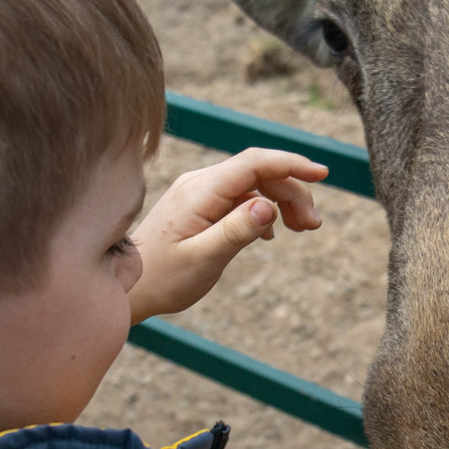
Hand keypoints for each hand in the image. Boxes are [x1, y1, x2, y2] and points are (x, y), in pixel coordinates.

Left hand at [125, 148, 326, 322]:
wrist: (126, 286)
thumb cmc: (161, 278)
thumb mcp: (203, 260)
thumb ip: (235, 231)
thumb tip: (267, 205)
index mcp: (200, 191)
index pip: (254, 162)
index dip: (291, 164)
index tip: (322, 173)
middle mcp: (200, 184)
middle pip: (258, 172)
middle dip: (292, 192)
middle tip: (313, 225)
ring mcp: (199, 192)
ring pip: (252, 184)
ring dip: (280, 201)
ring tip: (301, 228)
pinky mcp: (199, 205)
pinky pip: (239, 197)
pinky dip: (262, 209)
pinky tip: (269, 234)